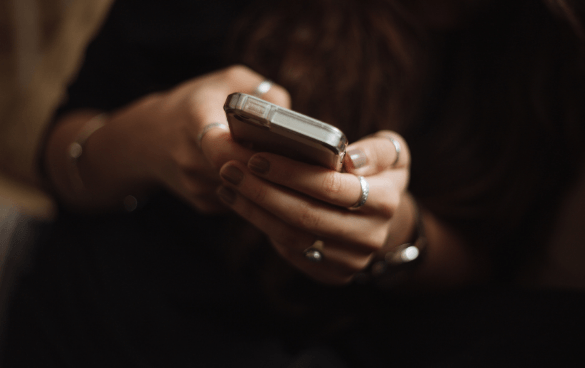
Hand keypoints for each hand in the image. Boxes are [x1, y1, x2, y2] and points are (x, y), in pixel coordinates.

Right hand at [83, 65, 289, 211]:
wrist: (148, 138)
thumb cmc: (195, 103)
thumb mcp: (227, 81)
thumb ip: (263, 91)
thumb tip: (294, 118)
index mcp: (193, 120)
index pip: (222, 147)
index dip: (253, 153)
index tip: (280, 149)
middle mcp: (190, 159)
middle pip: (240, 174)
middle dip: (271, 169)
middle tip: (301, 162)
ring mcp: (195, 186)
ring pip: (245, 191)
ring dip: (267, 182)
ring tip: (291, 169)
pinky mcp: (202, 204)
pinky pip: (239, 200)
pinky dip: (255, 190)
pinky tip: (265, 176)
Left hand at [216, 131, 411, 283]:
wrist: (379, 219)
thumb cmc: (376, 175)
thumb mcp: (391, 154)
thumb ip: (377, 150)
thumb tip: (350, 160)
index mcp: (385, 202)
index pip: (331, 187)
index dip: (290, 173)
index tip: (257, 158)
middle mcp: (370, 236)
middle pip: (305, 215)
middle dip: (262, 191)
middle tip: (230, 169)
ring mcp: (350, 260)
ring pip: (292, 236)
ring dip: (254, 210)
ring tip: (228, 185)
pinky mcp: (331, 274)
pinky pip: (290, 251)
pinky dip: (262, 225)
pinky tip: (242, 203)